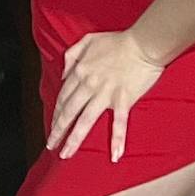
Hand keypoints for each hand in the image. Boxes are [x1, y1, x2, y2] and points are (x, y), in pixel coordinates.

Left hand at [48, 30, 162, 163]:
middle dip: (58, 130)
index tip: (53, 125)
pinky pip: (119, 123)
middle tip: (51, 145)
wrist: (143, 43)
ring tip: (66, 154)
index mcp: (80, 71)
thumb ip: (72, 55)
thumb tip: (64, 74)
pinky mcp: (123, 99)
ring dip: (74, 139)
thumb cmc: (118, 41)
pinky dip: (117, 139)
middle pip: (68, 111)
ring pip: (85, 121)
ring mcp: (105, 94)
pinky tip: (114, 155)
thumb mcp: (88, 40)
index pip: (63, 97)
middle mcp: (88, 85)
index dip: (56, 113)